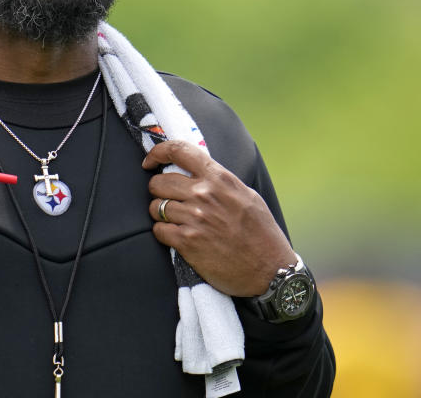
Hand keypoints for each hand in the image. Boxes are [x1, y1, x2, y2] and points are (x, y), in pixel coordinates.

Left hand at [143, 140, 295, 296]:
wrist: (270, 270)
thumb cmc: (262, 234)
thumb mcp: (247, 196)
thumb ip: (220, 182)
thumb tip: (199, 173)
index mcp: (219, 178)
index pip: (179, 150)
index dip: (157, 152)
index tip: (149, 161)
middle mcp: (203, 194)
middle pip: (159, 182)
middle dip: (159, 191)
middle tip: (169, 200)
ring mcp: (194, 218)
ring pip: (155, 207)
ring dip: (161, 214)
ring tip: (177, 221)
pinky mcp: (187, 242)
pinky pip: (159, 230)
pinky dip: (163, 233)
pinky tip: (177, 237)